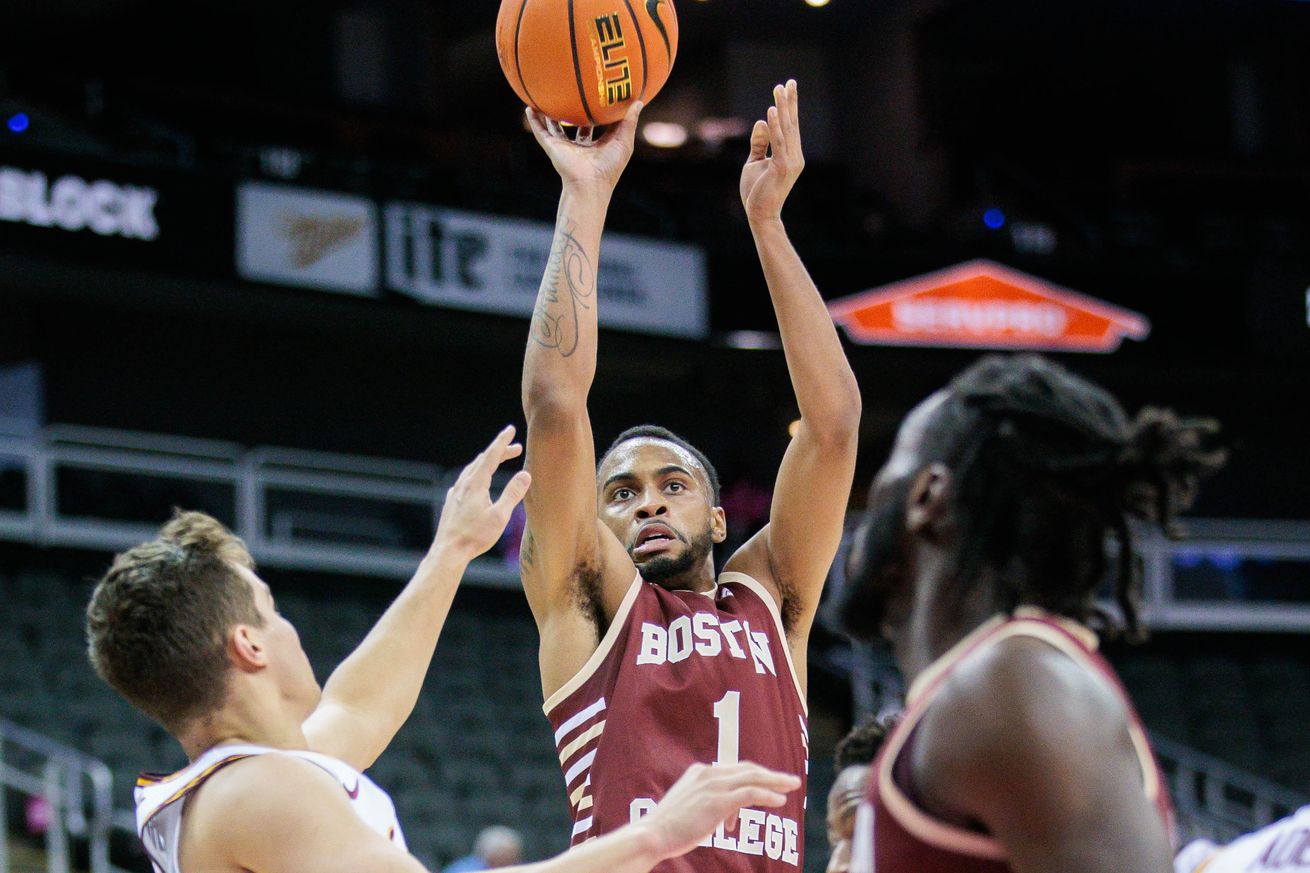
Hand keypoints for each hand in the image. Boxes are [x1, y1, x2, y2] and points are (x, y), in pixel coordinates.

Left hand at [432, 426, 531, 561]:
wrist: (449, 551)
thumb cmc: (475, 536)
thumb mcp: (500, 516)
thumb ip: (512, 494)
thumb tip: (525, 474)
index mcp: (476, 484)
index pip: (491, 456)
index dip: (502, 442)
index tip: (510, 429)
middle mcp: (464, 484)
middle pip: (482, 460)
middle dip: (499, 451)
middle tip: (515, 447)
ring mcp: (455, 493)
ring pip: (472, 470)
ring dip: (486, 462)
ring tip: (497, 460)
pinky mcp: (451, 502)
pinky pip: (464, 481)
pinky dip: (475, 475)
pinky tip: (475, 482)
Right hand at [526, 101, 642, 197]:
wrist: (589, 183)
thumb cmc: (609, 166)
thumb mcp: (624, 141)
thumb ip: (629, 121)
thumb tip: (639, 102)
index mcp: (597, 145)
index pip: (597, 125)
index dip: (598, 111)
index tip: (599, 95)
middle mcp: (580, 145)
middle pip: (575, 125)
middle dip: (574, 112)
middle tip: (572, 93)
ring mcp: (565, 146)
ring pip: (555, 127)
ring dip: (550, 115)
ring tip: (545, 98)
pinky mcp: (553, 147)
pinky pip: (541, 131)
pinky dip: (534, 121)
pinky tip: (528, 108)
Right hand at [641, 762, 800, 859]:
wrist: (653, 834)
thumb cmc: (669, 827)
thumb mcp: (689, 806)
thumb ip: (707, 802)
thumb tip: (726, 815)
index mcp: (699, 772)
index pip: (734, 771)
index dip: (753, 779)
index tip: (769, 785)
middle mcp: (708, 774)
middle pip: (747, 769)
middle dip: (771, 774)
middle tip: (789, 779)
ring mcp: (713, 786)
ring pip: (752, 778)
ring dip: (775, 781)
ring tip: (792, 786)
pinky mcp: (718, 802)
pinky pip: (750, 794)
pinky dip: (768, 795)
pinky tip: (780, 800)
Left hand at [740, 80, 803, 223]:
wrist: (760, 214)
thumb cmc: (757, 191)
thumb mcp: (755, 162)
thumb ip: (759, 143)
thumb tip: (761, 121)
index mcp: (791, 155)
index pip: (791, 127)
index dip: (790, 107)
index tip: (788, 88)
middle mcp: (795, 156)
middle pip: (792, 124)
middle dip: (790, 102)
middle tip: (789, 81)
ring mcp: (790, 162)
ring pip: (786, 129)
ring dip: (782, 108)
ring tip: (779, 89)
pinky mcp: (781, 167)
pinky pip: (778, 141)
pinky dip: (775, 125)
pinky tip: (771, 110)